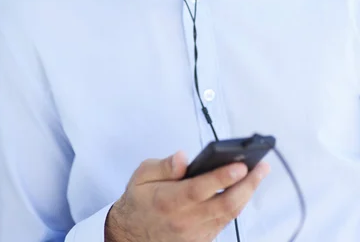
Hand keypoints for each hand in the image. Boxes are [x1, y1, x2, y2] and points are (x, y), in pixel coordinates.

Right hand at [105, 150, 269, 241]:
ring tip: (258, 174)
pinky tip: (243, 190)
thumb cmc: (139, 200)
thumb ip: (164, 165)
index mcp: (169, 200)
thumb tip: (182, 157)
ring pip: (230, 214)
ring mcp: (196, 233)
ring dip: (247, 193)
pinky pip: (225, 222)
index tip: (240, 165)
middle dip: (248, 184)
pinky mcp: (202, 240)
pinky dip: (236, 205)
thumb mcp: (142, 175)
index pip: (200, 188)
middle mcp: (185, 220)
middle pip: (225, 204)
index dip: (222, 177)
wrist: (130, 234)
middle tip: (261, 167)